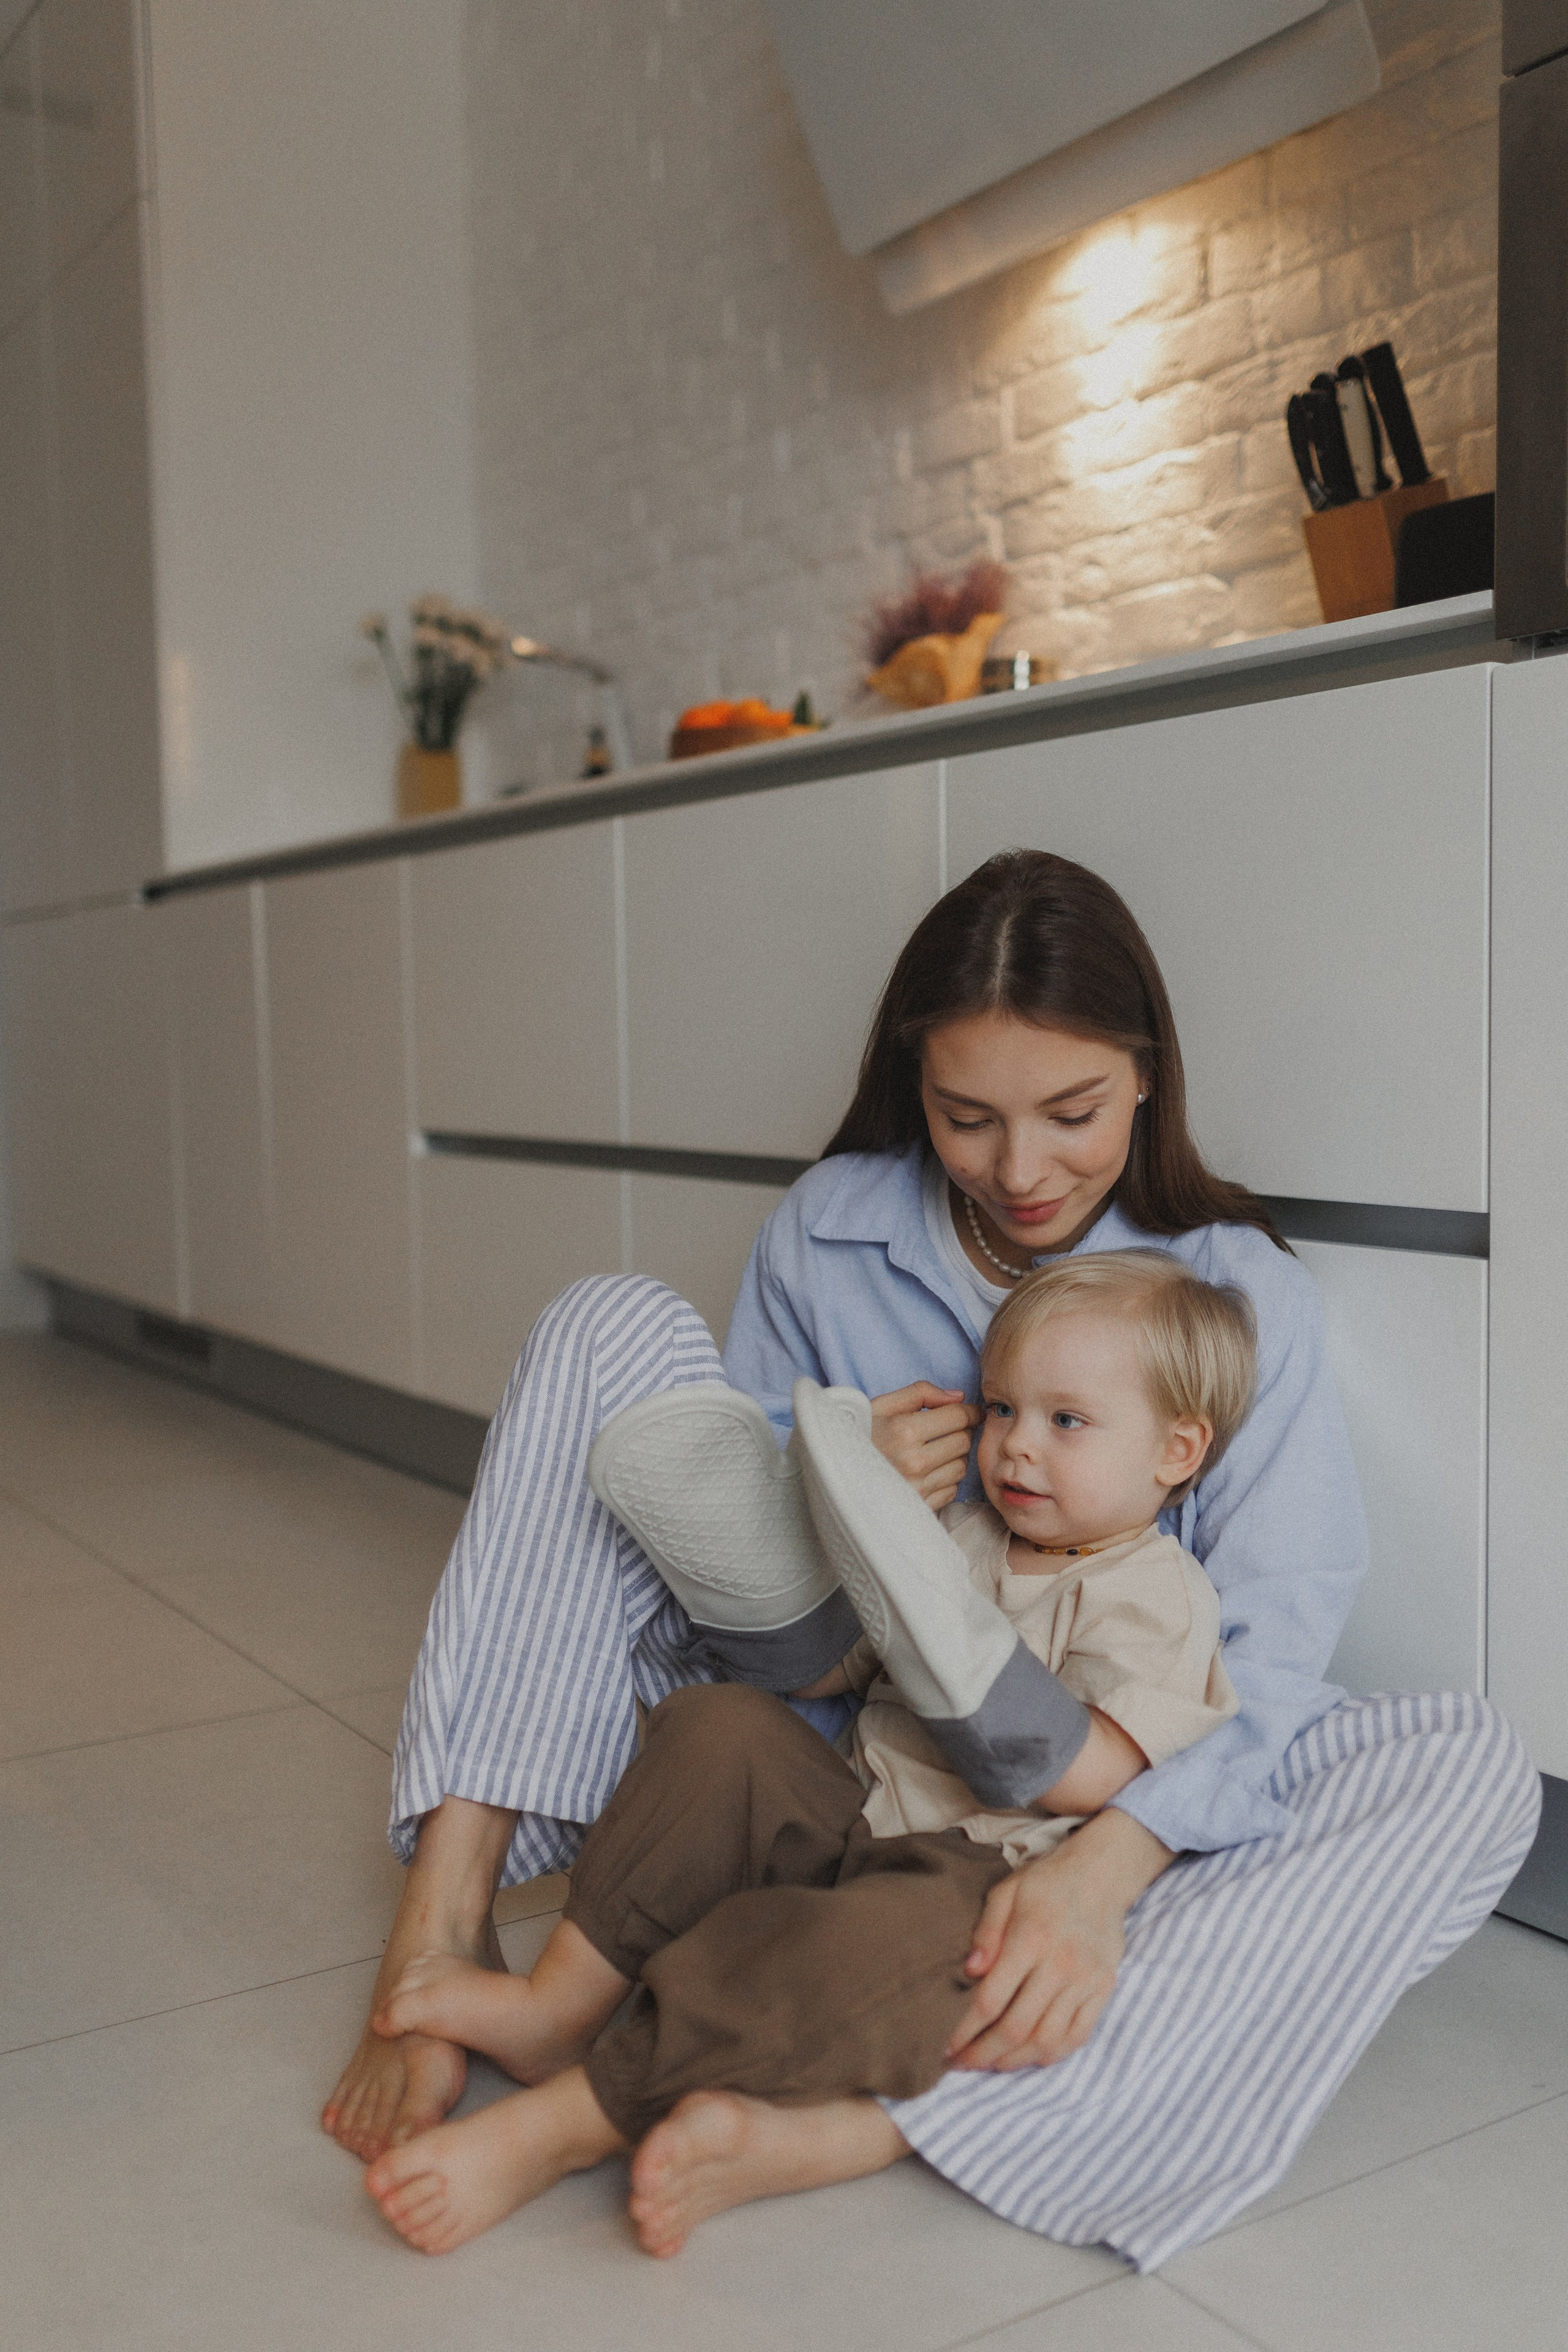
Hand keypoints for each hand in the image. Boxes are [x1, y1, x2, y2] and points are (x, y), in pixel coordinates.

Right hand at [870, 1383, 979, 1509]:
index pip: (958, 1417)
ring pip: (961, 1467)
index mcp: (905, 1431)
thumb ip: (920, 1392)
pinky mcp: (919, 1507)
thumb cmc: (859, 1436)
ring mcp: (918, 1487)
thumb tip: (958, 1396)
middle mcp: (914, 1461)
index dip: (971, 1412)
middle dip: (961, 1432)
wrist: (835, 1475)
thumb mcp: (881, 1406)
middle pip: (963, 1441)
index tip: (972, 1412)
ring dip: (955, 1456)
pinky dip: (946, 1479)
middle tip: (948, 1429)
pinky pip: (952, 1490)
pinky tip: (927, 1472)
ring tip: (934, 1451)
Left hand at [947, 1810, 1172, 2071]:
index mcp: (1031, 1938)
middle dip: (983, 2054)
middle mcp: (1060, 1965)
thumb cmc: (1047, 1881)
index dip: (964, 2031)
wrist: (1102, 1873)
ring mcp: (1086, 1981)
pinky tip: (1027, 2057)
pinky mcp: (1103, 1989)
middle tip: (961, 2063)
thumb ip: (986, 1931)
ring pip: (1047, 2041)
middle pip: (1016, 2029)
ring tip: (989, 2064)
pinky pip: (1077, 2037)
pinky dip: (1050, 2054)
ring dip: (1014, 2061)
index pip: (990, 2000)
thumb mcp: (1007, 1890)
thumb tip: (969, 1972)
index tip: (945, 2046)